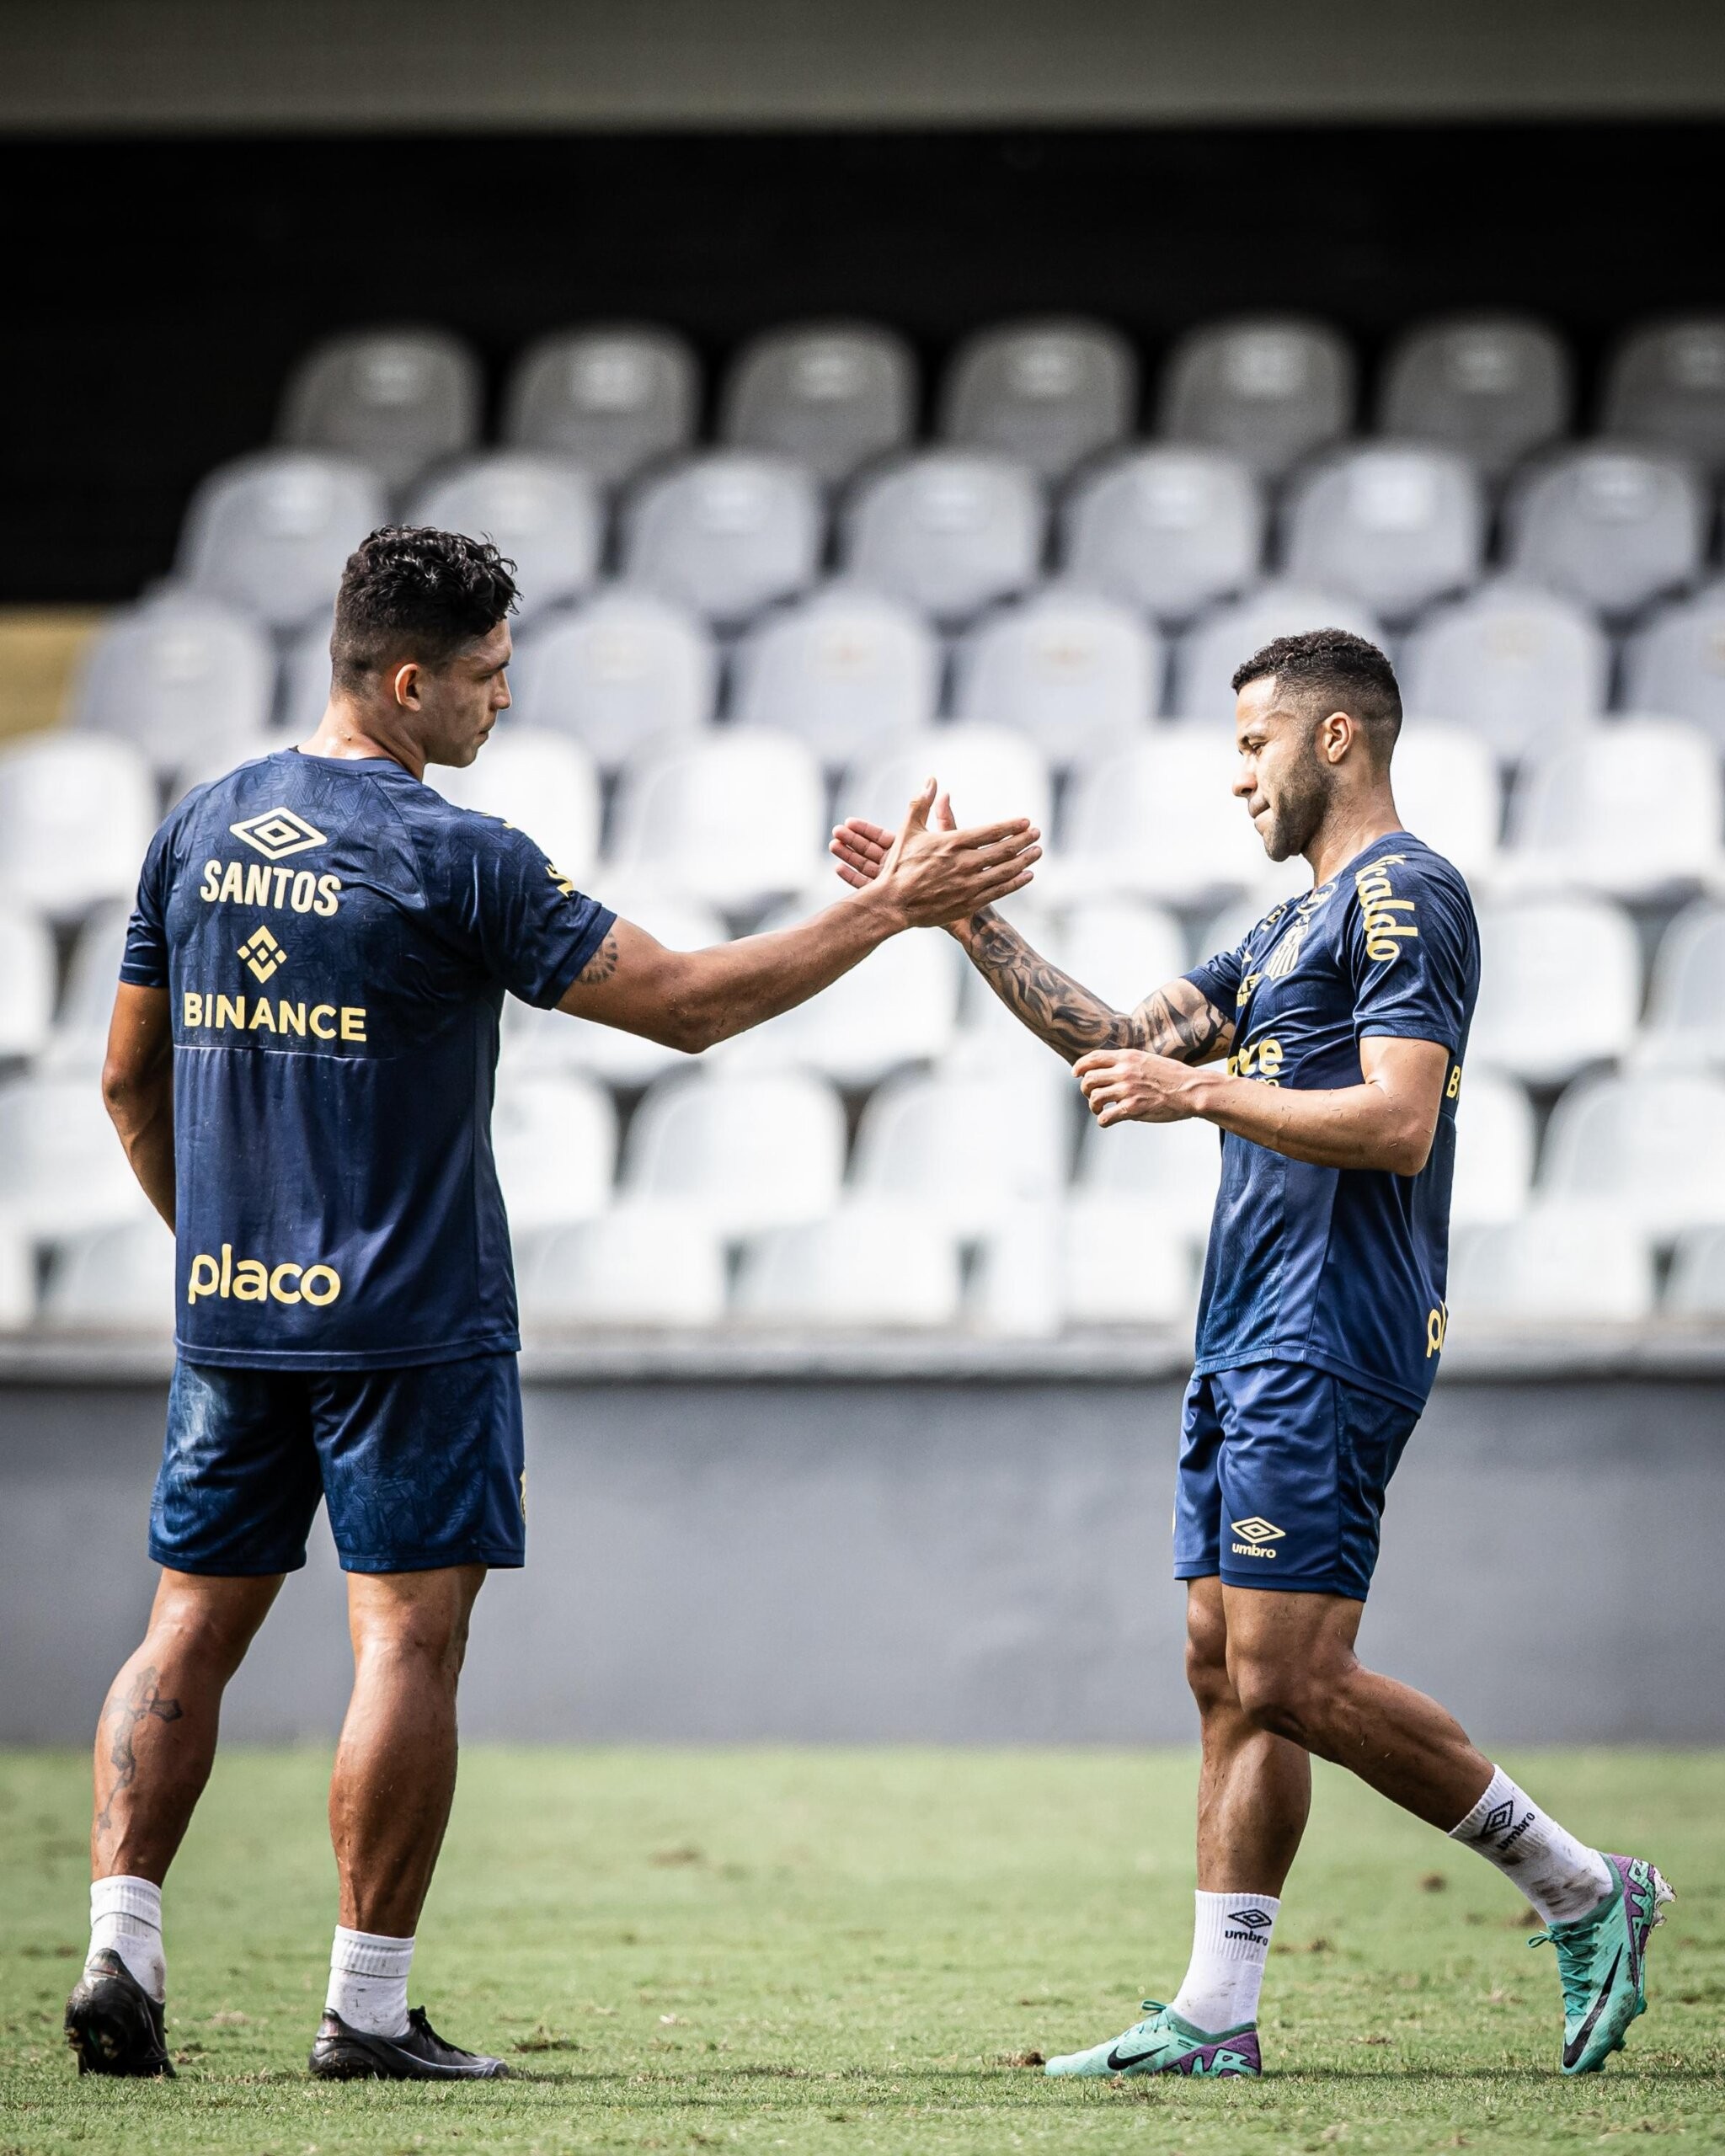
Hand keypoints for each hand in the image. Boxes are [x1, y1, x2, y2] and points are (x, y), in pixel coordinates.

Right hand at [849, 781, 1039, 930]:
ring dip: (1025, 860)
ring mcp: (968, 885)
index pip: (991, 832)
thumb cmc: (898, 866)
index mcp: (951, 843)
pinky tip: (1027, 875)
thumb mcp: (908, 830)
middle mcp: (963, 864)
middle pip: (1004, 850)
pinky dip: (1016, 882)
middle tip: (1037, 834)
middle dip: (1024, 840)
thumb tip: (931, 779)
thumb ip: (922, 803)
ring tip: (1037, 852)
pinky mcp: (968, 903)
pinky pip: (999, 891)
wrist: (893, 903)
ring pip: (1005, 871)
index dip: (1011, 826)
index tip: (1025, 822)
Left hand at [1074, 1047, 1202, 1126]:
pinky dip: (1103, 1121)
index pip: (1093, 1058)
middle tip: (1091, 1096)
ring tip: (1099, 1110)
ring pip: (1094, 1098)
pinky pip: (1105, 1117)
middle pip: (1089, 1079)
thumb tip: (1112, 1068)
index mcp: (1127, 1057)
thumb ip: (1129, 1062)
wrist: (1191, 1090)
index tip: (1075, 1074)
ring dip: (1093, 1106)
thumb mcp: (1148, 1059)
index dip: (1080, 1066)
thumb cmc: (1173, 1076)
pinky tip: (1107, 1121)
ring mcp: (1127, 1090)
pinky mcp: (1132, 1109)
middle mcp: (1124, 1072)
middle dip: (1085, 1089)